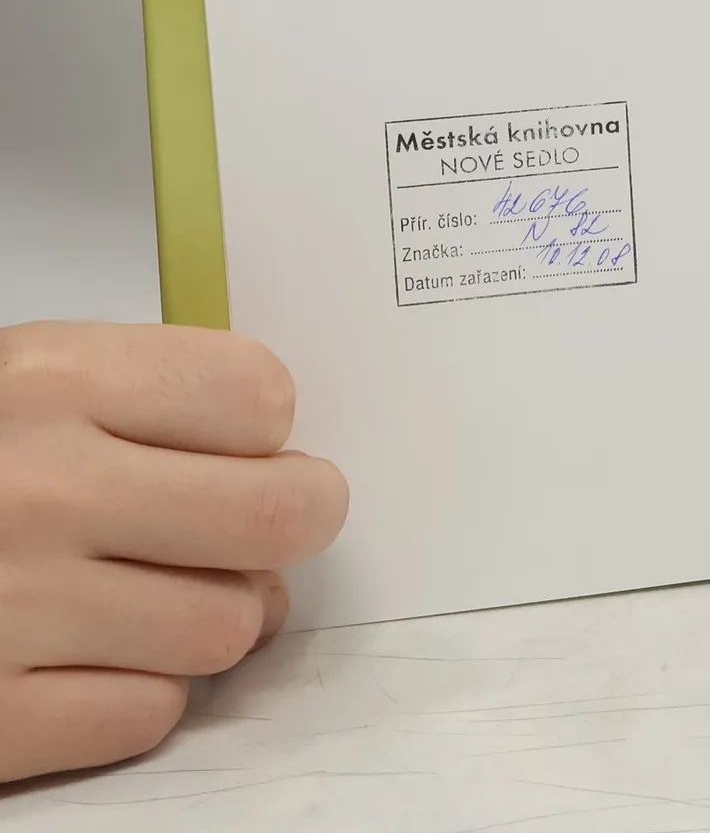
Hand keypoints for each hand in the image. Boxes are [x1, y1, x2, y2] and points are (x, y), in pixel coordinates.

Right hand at [0, 321, 347, 780]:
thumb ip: (141, 401)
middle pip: (278, 516)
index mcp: (51, 382)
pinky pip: (146, 716)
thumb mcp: (19, 384)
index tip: (246, 445)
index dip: (267, 430)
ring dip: (212, 618)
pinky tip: (90, 659)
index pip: (259, 396)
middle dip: (294, 523)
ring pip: (227, 627)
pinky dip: (136, 694)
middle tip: (265, 530)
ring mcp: (12, 610)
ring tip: (159, 595)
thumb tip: (278, 450)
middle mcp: (39, 490)